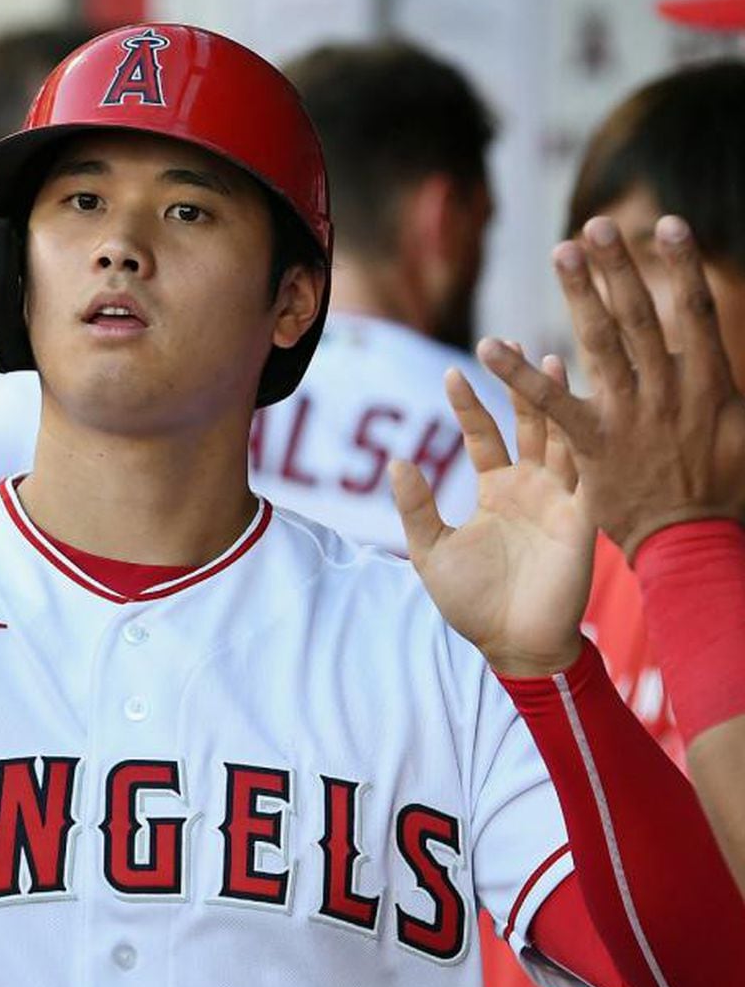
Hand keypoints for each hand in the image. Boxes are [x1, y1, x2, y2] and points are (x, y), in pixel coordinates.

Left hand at [391, 368, 591, 676]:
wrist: (513, 645)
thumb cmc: (472, 603)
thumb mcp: (432, 550)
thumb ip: (416, 507)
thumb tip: (398, 461)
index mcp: (496, 490)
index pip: (483, 435)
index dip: (468, 405)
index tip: (452, 372)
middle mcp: (531, 486)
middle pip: (528, 423)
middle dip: (519, 384)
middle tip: (509, 341)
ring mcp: (561, 499)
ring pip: (563, 437)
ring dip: (558, 401)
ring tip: (551, 359)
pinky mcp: (584, 518)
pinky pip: (588, 474)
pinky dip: (589, 442)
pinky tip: (587, 410)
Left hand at [479, 216, 744, 559]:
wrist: (692, 544)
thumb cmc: (723, 490)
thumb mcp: (743, 433)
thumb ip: (733, 392)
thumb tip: (728, 351)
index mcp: (710, 385)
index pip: (694, 314)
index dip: (681, 269)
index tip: (669, 225)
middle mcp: (670, 392)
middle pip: (641, 318)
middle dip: (621, 268)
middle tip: (600, 224)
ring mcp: (629, 416)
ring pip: (602, 343)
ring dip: (581, 294)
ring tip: (563, 250)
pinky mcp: (592, 444)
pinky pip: (550, 403)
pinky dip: (518, 374)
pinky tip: (488, 346)